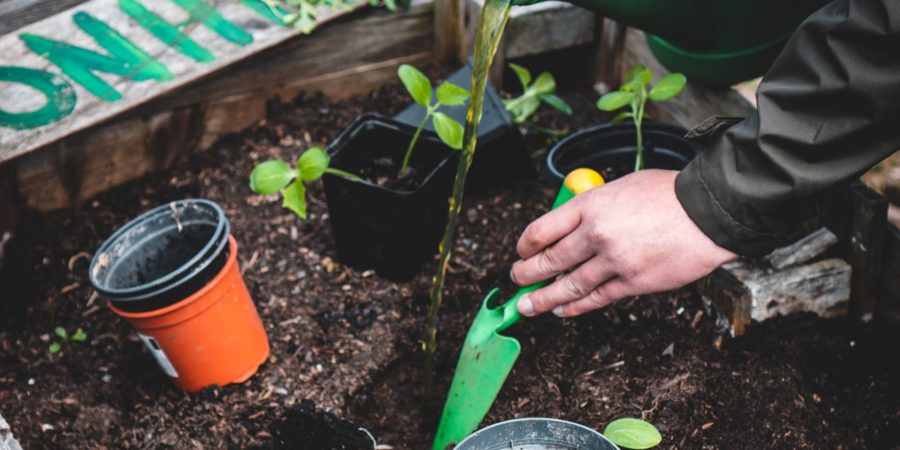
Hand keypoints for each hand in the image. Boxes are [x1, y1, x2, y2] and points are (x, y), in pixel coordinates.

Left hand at [511, 169, 736, 316]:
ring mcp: (614, 261)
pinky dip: (575, 307)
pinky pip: (596, 299)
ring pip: (568, 286)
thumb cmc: (668, 195)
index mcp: (590, 205)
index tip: (520, 251)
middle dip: (526, 274)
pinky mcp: (633, 282)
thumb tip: (572, 224)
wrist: (709, 212)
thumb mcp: (621, 187)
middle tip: (516, 280)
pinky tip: (562, 310)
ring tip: (527, 306)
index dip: (525, 245)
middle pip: (549, 260)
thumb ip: (594, 206)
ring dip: (543, 299)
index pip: (542, 229)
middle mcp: (596, 234)